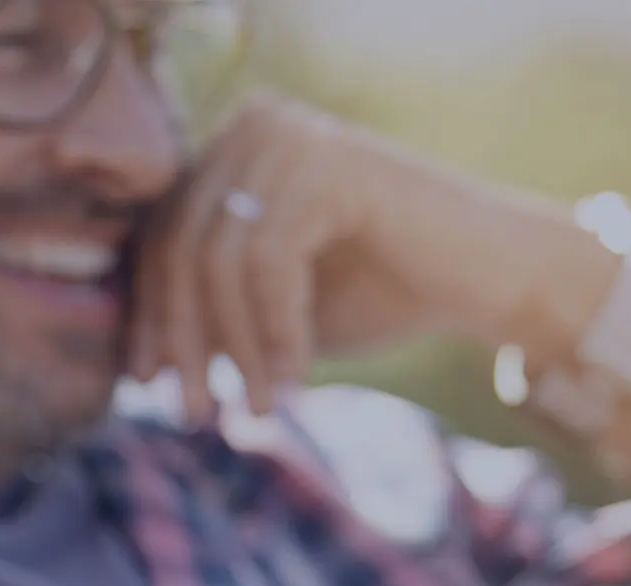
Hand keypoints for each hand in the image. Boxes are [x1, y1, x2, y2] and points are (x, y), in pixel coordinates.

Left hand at [127, 91, 618, 417]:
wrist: (497, 278)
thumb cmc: (379, 294)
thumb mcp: (268, 309)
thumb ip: (207, 314)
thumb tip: (133, 363)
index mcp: (227, 149)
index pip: (161, 236)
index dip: (150, 315)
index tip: (145, 383)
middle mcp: (251, 126)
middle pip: (180, 247)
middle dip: (184, 340)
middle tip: (192, 414)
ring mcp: (289, 137)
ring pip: (218, 262)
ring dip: (233, 349)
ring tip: (252, 410)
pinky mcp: (328, 165)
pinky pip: (269, 263)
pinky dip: (275, 331)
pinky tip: (295, 378)